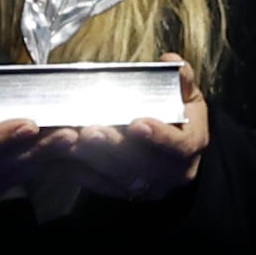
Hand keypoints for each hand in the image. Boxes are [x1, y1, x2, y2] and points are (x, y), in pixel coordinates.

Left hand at [34, 58, 208, 206]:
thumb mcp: (185, 94)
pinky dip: (80, 170)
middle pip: (144, 167)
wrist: (174, 147)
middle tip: (91, 131)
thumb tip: (171, 61)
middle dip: (115, 148)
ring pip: (119, 178)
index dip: (160, 137)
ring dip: (93, 160)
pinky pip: (100, 185)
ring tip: (71, 139)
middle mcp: (173, 173)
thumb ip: (181, 79)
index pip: (180, 146)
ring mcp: (148, 188)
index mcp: (192, 145)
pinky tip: (63, 153)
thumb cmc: (178, 114)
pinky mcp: (124, 193)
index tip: (138, 124)